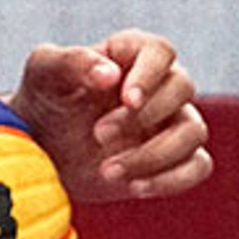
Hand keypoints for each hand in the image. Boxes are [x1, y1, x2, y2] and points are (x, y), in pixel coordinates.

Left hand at [13, 29, 214, 201]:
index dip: (150, 74)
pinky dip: (172, 179)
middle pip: (182, 88)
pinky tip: (133, 186)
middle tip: (98, 134)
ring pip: (193, 131)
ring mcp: (170, 123)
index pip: (160, 51)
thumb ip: (71, 63)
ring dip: (155, 154)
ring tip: (106, 171)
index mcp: (131, 54)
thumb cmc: (44, 101)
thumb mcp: (44, 73)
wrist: (40, 150)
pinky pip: (198, 167)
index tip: (128, 99)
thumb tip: (110, 75)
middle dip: (142, 116)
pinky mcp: (173, 160)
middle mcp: (158, 85)